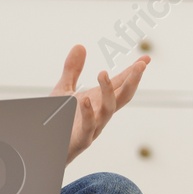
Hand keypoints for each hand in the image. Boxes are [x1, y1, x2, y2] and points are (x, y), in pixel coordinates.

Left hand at [50, 45, 149, 162]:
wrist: (46, 147)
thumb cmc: (57, 121)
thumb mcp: (63, 90)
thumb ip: (72, 70)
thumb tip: (80, 45)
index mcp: (99, 101)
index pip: (121, 84)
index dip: (133, 72)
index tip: (146, 58)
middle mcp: (101, 114)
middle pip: (123, 97)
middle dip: (133, 81)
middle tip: (139, 65)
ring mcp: (93, 127)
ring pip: (109, 110)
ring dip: (108, 92)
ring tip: (102, 73)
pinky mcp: (81, 139)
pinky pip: (88, 126)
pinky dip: (88, 113)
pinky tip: (85, 99)